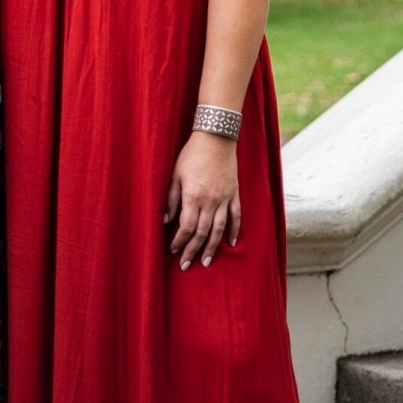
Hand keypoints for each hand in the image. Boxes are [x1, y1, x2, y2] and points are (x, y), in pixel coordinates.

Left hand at [165, 131, 239, 268]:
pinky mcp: (234, 194)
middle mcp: (210, 202)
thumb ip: (171, 199)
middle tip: (186, 265)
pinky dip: (234, 231)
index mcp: (193, 197)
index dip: (179, 242)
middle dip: (192, 250)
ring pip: (219, 229)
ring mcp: (224, 199)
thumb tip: (166, 221)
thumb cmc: (192, 154)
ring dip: (212, 247)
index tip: (173, 250)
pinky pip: (236, 216)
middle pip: (202, 233)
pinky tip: (230, 244)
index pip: (186, 227)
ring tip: (206, 261)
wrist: (216, 137)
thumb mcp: (175, 175)